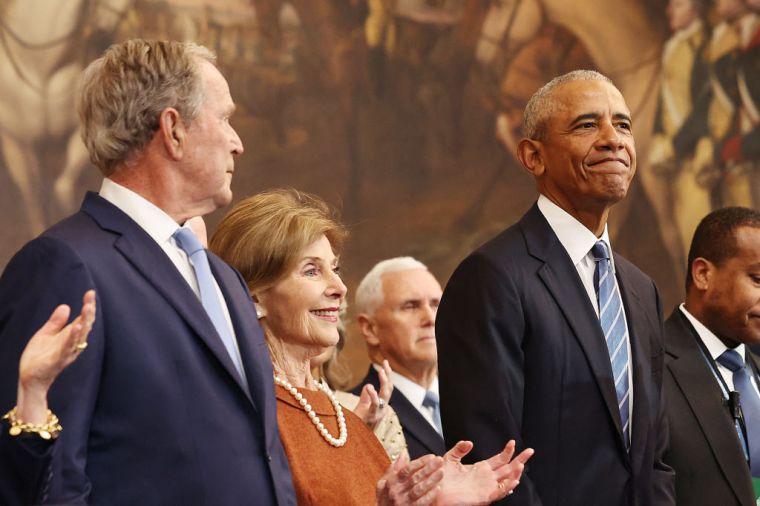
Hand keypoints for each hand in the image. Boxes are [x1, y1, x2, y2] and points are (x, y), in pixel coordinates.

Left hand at [16, 290, 96, 422]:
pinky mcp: (57, 360)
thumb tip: (66, 306)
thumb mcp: (46, 334)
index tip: (90, 293)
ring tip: (88, 307)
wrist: (30, 378)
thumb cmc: (39, 357)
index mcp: (71, 336)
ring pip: (80, 336)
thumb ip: (56, 322)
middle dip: (89, 312)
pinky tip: (76, 327)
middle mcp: (73, 344)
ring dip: (84, 322)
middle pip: (85, 326)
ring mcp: (67, 352)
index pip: (82, 319)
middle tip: (91, 297)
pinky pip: (67, 348)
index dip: (87, 306)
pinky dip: (73, 338)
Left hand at [354, 360, 392, 429]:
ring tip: (381, 371)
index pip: (387, 388)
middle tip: (385, 363)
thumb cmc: (356, 426)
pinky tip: (370, 387)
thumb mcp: (361, 409)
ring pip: (385, 395)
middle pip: (389, 389)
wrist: (352, 441)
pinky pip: (375, 405)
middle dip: (388, 376)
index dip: (387, 376)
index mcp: (381, 407)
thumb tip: (368, 385)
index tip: (385, 363)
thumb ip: (365, 398)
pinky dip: (373, 395)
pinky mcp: (371, 418)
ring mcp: (378, 414)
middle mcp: (382, 410)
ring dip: (384, 382)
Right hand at [377, 451, 443, 505]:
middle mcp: (396, 491)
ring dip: (431, 480)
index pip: (407, 469)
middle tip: (440, 460)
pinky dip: (429, 496)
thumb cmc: (385, 499)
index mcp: (392, 481)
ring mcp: (402, 502)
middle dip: (429, 468)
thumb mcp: (384, 482)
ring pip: (419, 489)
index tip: (431, 456)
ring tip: (441, 472)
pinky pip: (421, 503)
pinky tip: (438, 489)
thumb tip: (404, 452)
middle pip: (415, 477)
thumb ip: (395, 468)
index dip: (420, 462)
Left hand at [436, 440, 533, 505]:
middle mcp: (486, 478)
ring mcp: (486, 487)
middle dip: (520, 460)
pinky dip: (507, 487)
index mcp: (480, 469)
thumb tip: (469, 442)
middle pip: (508, 468)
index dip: (507, 451)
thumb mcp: (450, 458)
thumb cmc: (442, 478)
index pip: (499, 459)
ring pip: (506, 480)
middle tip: (530, 451)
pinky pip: (499, 493)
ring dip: (516, 473)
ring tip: (522, 464)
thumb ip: (460, 449)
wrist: (434, 491)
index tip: (512, 442)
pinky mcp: (483, 497)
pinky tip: (513, 481)